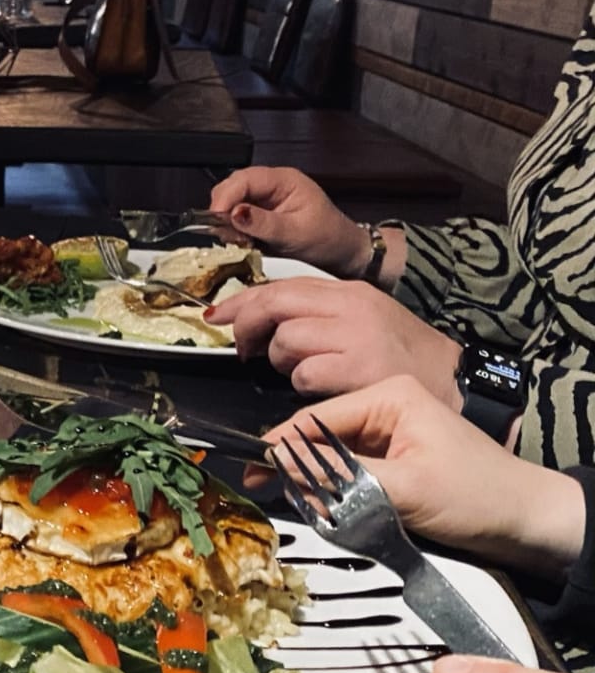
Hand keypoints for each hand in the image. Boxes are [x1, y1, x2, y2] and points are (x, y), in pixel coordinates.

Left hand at [208, 276, 462, 402]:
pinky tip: (324, 387)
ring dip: (282, 361)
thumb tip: (260, 322)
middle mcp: (350, 306)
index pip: (282, 285)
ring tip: (304, 371)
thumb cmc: (401, 354)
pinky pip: (305, 375)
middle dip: (248, 326)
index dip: (243, 300)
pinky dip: (304, 384)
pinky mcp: (359, 369)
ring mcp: (356, 336)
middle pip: (275, 303)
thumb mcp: (360, 319)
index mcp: (348, 291)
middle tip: (244, 350)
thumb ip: (315, 314)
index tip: (217, 315)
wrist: (455, 379)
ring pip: (286, 340)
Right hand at [209, 167, 371, 276]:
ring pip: (231, 202)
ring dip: (226, 221)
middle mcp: (271, 185)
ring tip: (235, 240)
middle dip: (223, 210)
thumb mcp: (295, 233)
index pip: (243, 179)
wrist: (343, 254)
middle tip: (225, 234)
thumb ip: (263, 223)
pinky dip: (232, 229)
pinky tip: (240, 241)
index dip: (225, 198)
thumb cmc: (328, 240)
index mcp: (284, 180)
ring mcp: (264, 200)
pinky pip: (236, 217)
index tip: (216, 219)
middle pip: (232, 188)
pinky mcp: (259, 215)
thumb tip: (234, 214)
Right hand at [265, 377, 581, 570]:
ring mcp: (386, 436)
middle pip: (317, 437)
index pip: (315, 418)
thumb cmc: (479, 496)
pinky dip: (333, 493)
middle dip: (295, 467)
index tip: (251, 472)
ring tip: (301, 506)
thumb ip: (341, 477)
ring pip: (328, 458)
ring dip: (314, 484)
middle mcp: (383, 408)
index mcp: (388, 396)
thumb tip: (284, 469)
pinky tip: (326, 509)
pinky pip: (345, 474)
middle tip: (264, 493)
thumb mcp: (406, 487)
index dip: (281, 447)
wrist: (528, 524)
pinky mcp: (390, 463)